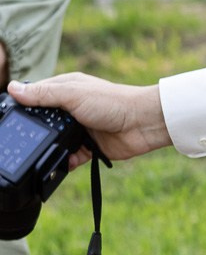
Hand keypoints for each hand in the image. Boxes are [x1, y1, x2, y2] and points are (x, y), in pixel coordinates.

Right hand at [7, 74, 170, 164]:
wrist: (143, 124)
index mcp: (65, 89)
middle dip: (35, 132)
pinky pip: (70, 158)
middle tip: (22, 142)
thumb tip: (13, 88)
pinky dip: (64, 162)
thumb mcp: (73, 94)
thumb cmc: (112, 102)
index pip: (35, 95)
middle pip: (43, 122)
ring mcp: (80, 128)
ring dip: (50, 149)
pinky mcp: (89, 147)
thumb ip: (44, 94)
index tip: (9, 118)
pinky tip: (61, 165)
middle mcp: (70, 108)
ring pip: (55, 142)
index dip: (22, 105)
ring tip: (41, 155)